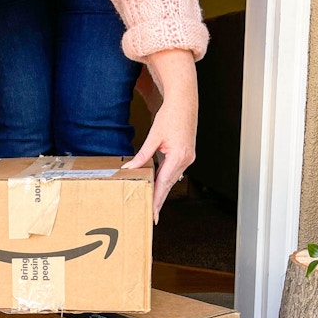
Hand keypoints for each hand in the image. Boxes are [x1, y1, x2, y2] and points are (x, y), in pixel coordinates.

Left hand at [122, 49, 197, 223]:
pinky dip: (165, 180)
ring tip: (152, 204)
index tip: (152, 213)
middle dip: (159, 200)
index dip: (157, 200)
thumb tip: (130, 169)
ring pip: (171, 179)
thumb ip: (142, 155)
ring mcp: (187, 158)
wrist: (184, 101)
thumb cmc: (171, 115)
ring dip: (161, 191)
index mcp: (179, 156)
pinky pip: (173, 171)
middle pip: (168, 185)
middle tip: (151, 216)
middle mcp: (186, 160)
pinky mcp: (185, 154)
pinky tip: (157, 186)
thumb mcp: (154, 136)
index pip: (164, 184)